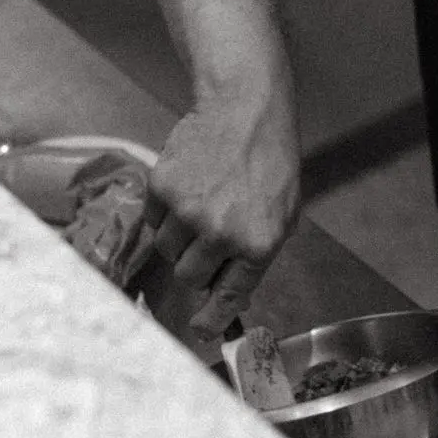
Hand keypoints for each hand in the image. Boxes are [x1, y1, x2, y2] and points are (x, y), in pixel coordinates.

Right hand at [146, 84, 299, 336]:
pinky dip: (165, 210)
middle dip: (196, 264)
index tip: (200, 330)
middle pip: (189, 277)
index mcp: (257, 244)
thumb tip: (233, 293)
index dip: (211, 319)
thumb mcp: (284, 212)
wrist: (245, 108)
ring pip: (167, 250)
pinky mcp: (162, 188)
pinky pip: (153, 219)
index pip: (228, 298)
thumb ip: (258, 254)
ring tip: (200, 203)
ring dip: (179, 236)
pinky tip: (188, 186)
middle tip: (207, 238)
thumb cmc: (270, 159)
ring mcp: (188, 211)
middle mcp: (220, 234)